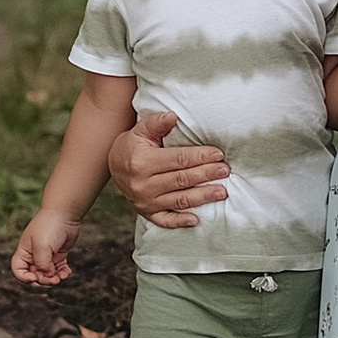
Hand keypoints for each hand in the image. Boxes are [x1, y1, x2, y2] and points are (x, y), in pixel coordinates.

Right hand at [11, 215, 72, 286]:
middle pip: (34, 275)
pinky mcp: (58, 254)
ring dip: (54, 279)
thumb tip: (48, 274)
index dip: (24, 277)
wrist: (64, 214)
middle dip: (43, 280)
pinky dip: (62, 273)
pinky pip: (58, 269)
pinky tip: (67, 272)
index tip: (34, 277)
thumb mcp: (42, 246)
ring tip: (62, 276)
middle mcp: (34, 255)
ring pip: (48, 274)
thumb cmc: (49, 227)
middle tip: (54, 280)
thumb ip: (42, 263)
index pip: (18, 270)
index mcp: (25, 252)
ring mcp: (47, 255)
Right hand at [106, 112, 230, 228]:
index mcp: (143, 163)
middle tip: (225, 171)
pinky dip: (180, 222)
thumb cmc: (131, 146)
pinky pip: (165, 220)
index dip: (200, 157)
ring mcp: (144, 202)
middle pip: (182, 180)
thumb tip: (172, 116)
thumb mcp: (140, 130)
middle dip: (206, 174)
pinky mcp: (146, 213)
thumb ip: (156, 123)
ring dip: (202, 197)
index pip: (178, 160)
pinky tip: (196, 220)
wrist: (113, 166)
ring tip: (221, 192)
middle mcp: (143, 185)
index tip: (218, 154)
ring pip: (179, 200)